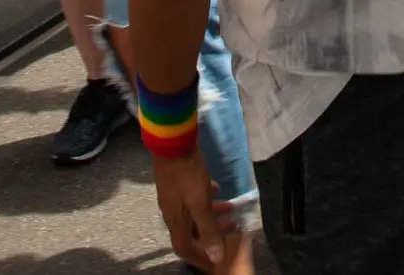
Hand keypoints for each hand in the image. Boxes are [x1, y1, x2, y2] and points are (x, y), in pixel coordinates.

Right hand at [150, 152, 234, 268]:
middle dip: (211, 234)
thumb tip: (215, 257)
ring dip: (212, 214)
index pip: (184, 248)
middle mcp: (171, 211)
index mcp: (175, 220)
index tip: (213, 263)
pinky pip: (193, 197)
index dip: (198, 258)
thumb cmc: (187, 173)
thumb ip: (208, 229)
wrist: (172, 142)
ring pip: (194, 213)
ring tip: (231, 207)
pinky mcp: (177, 182)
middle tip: (231, 230)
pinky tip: (217, 189)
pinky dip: (207, 199)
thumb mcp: (200, 202)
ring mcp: (173, 196)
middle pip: (191, 231)